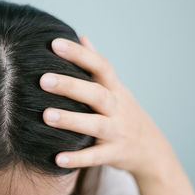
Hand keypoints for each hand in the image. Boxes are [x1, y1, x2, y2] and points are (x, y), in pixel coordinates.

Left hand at [39, 36, 175, 178]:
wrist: (151, 149)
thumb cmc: (123, 112)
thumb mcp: (116, 87)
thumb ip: (97, 65)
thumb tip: (82, 37)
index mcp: (115, 89)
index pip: (100, 66)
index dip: (79, 54)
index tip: (54, 43)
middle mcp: (117, 108)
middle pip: (96, 94)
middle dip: (71, 86)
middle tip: (43, 80)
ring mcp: (117, 132)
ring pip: (96, 125)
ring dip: (71, 120)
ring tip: (45, 116)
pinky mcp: (114, 154)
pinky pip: (95, 157)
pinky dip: (78, 158)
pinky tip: (57, 158)